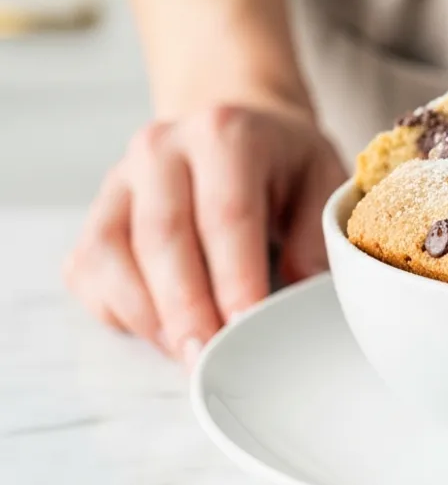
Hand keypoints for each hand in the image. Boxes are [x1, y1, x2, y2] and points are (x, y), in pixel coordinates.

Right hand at [64, 104, 345, 364]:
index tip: (248, 328)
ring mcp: (120, 179)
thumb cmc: (283, 163)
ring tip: (188, 355)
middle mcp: (162, 148)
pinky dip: (120, 311)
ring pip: (113, 256)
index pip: (226, 214)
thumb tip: (300, 300)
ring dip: (149, 316)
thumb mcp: (322, 181)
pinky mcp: (97, 211)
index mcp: (225, 135)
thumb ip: (316, 236)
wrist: (232, 124)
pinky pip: (89, 269)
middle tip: (210, 360)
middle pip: (163, 237)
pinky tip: (160, 334)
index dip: (235, 279)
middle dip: (187, 309)